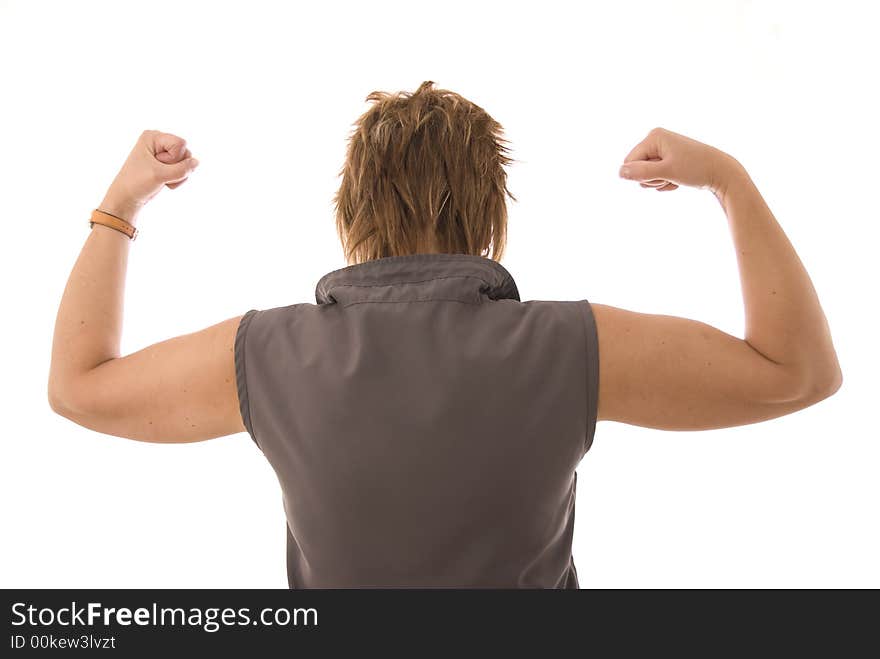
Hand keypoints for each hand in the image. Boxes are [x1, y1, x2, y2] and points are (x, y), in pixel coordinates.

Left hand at [102, 130, 199, 216]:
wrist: (128, 198)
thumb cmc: (137, 183)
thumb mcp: (160, 175)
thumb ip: (182, 169)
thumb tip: (197, 162)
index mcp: (153, 136)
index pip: (180, 143)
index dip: (174, 158)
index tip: (157, 164)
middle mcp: (159, 141)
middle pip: (185, 152)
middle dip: (176, 167)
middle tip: (159, 172)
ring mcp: (163, 153)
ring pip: (187, 162)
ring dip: (178, 175)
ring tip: (161, 179)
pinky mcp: (167, 164)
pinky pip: (184, 169)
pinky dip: (178, 179)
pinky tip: (165, 182)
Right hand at [618, 127, 739, 194]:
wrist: (721, 172)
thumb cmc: (696, 169)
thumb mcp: (667, 172)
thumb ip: (642, 172)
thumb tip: (620, 173)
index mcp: (654, 136)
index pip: (629, 162)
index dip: (641, 175)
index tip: (662, 174)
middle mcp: (656, 139)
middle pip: (636, 168)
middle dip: (651, 178)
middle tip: (670, 176)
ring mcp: (662, 149)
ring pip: (645, 175)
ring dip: (659, 182)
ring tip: (676, 177)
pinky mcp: (668, 159)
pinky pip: (656, 176)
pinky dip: (666, 181)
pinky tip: (679, 179)